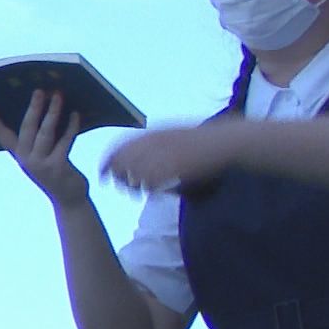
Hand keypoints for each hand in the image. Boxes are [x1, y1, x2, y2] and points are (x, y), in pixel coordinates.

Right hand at [0, 89, 93, 207]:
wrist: (68, 200)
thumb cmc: (56, 174)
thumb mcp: (41, 158)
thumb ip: (39, 141)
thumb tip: (46, 112)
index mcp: (19, 155)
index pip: (2, 135)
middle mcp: (26, 159)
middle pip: (27, 128)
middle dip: (33, 107)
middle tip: (39, 90)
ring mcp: (40, 164)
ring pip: (46, 132)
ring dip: (52, 112)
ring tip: (58, 95)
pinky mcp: (57, 167)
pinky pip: (64, 141)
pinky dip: (71, 127)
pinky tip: (75, 115)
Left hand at [101, 120, 238, 195]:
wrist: (227, 141)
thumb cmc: (200, 141)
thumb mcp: (172, 136)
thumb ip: (152, 145)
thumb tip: (134, 162)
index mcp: (153, 133)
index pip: (119, 146)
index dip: (107, 161)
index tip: (101, 173)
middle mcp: (156, 142)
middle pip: (123, 161)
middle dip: (117, 176)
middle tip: (120, 187)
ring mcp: (166, 154)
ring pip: (136, 173)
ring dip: (132, 185)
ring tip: (137, 192)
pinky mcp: (177, 167)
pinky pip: (154, 181)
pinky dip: (149, 189)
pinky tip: (152, 194)